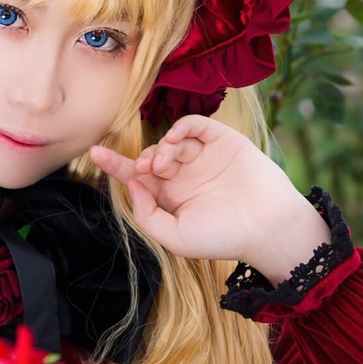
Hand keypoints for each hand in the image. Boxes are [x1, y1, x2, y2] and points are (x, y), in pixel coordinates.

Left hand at [89, 116, 326, 283]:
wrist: (267, 228)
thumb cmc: (223, 238)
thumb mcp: (175, 236)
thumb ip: (147, 214)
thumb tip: (133, 184)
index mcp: (171, 198)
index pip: (138, 178)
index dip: (116, 165)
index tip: (94, 152)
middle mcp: (185, 176)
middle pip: (150, 156)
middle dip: (142, 159)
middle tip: (148, 169)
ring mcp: (204, 157)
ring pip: (171, 141)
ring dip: (161, 148)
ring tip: (164, 163)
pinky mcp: (223, 141)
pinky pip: (195, 125)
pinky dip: (181, 127)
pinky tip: (175, 140)